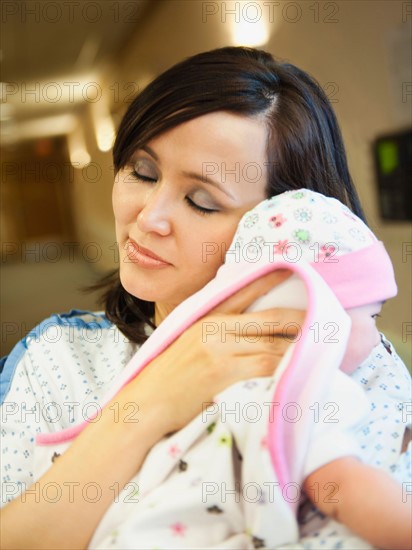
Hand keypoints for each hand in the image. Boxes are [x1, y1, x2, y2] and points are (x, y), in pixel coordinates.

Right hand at [126, 269, 304, 434]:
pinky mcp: (222, 373)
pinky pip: (265, 366)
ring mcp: (218, 350)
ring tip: (318, 349)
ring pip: (272, 345)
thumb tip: (244, 333)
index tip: (290, 268)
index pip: (243, 293)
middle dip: (298, 320)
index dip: (269, 281)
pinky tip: (299, 372)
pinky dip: (285, 368)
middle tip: (323, 320)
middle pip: (268, 320)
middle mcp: (214, 329)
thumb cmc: (166, 379)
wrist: (145, 404)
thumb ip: (212, 333)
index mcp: (205, 319)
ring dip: (297, 348)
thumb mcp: (186, 344)